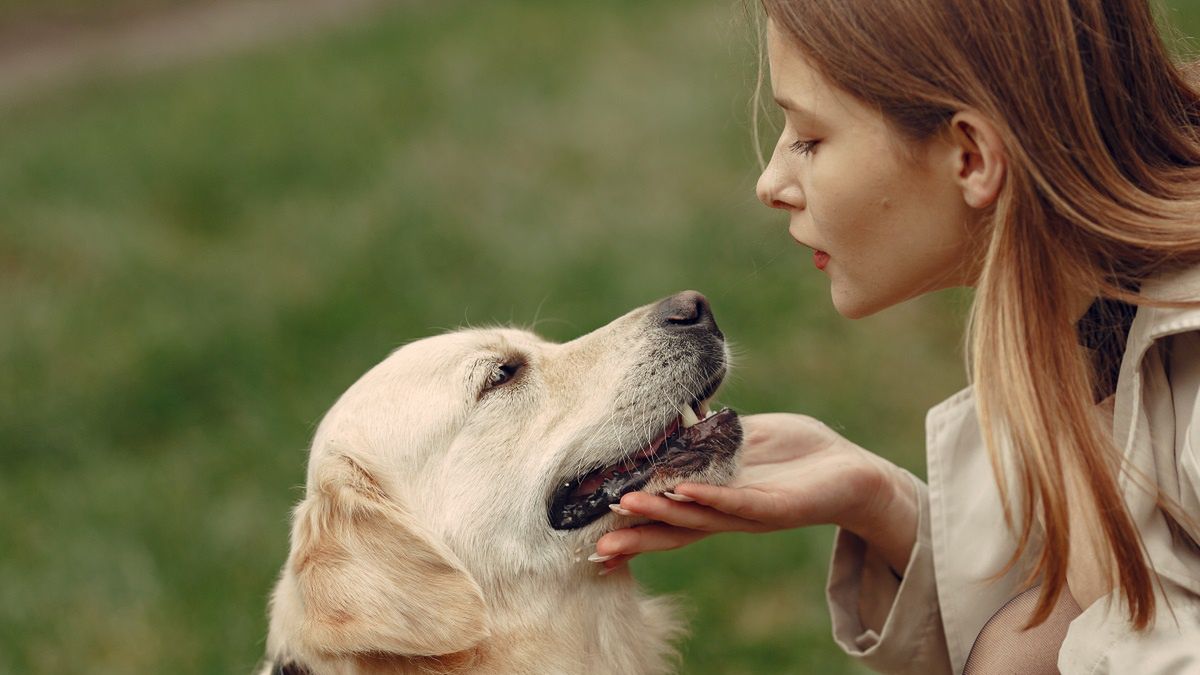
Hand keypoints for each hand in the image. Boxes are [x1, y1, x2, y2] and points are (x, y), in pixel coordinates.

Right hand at [593, 413, 917, 573]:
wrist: (851, 471)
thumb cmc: (796, 453)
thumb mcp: (741, 436)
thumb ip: (706, 432)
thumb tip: (671, 412)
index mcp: (711, 496)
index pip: (662, 509)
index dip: (630, 518)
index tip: (593, 526)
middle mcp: (723, 511)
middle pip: (671, 527)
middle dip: (635, 535)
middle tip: (596, 543)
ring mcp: (746, 511)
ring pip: (696, 516)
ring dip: (660, 512)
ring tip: (626, 506)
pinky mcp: (774, 507)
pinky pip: (736, 503)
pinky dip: (708, 499)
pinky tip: (684, 492)